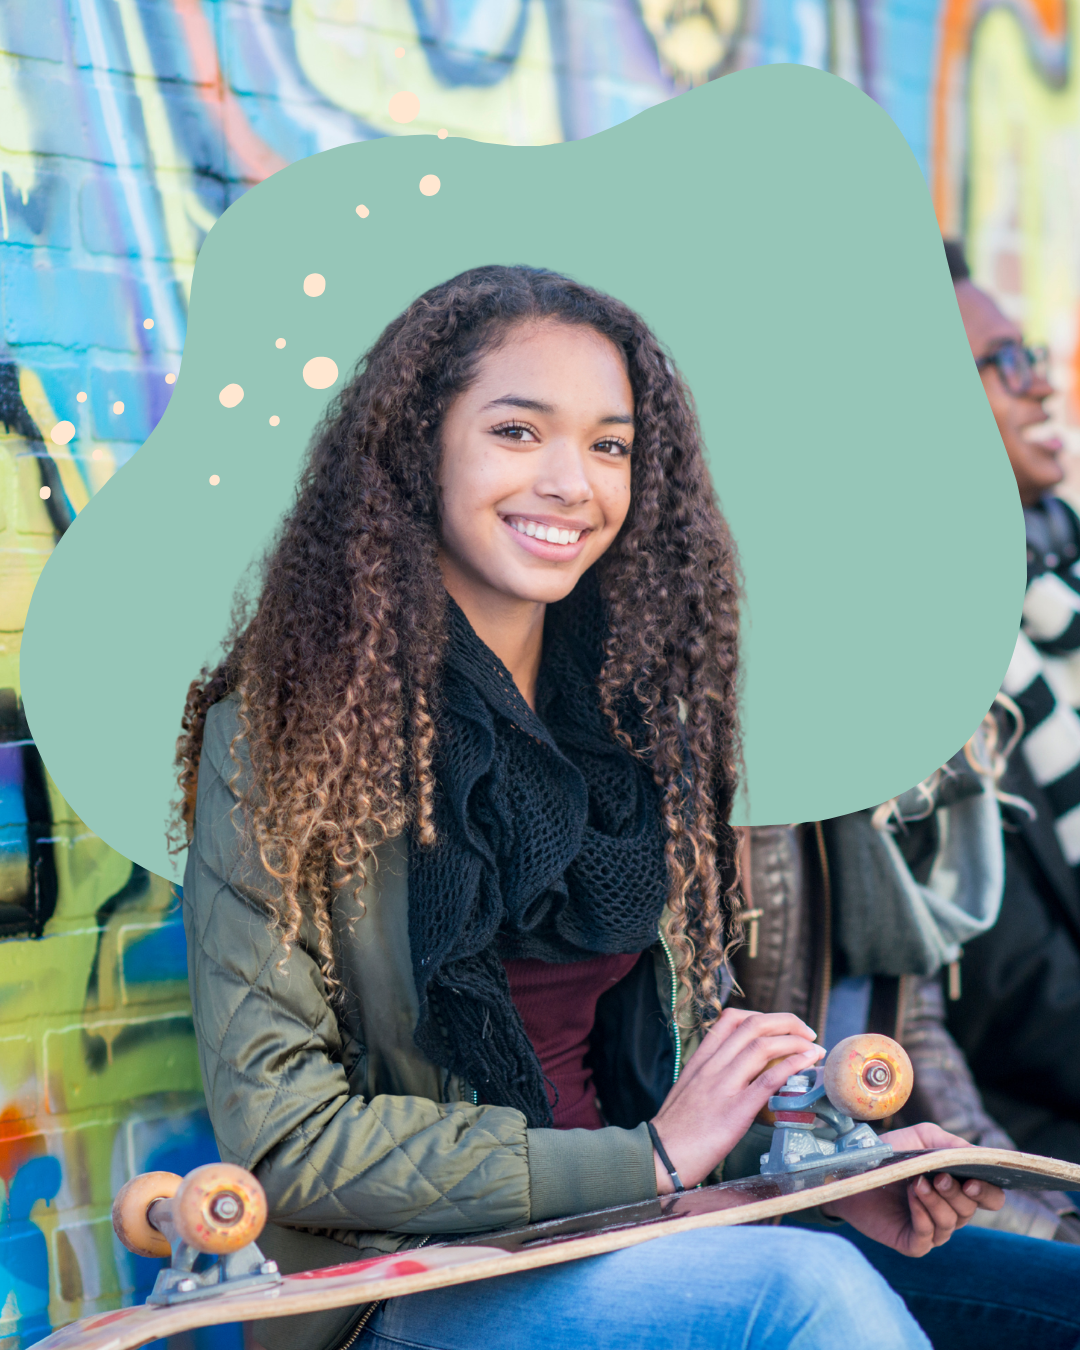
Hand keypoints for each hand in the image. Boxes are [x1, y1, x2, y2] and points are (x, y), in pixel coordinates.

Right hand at [649, 1008, 824, 1192]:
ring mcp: (723, 1086)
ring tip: (813, 1046)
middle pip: (753, 1025)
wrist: (660, 1157)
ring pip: (762, 1046)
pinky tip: (807, 1063)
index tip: (781, 1026)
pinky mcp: (735, 1111)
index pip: (731, 1019)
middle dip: (786, 1022)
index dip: (762, 1015)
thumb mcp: (688, 1090)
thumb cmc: (674, 1130)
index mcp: (701, 1060)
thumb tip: (737, 1073)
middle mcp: (712, 1066)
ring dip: (795, 1041)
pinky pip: (768, 1080)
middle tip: (806, 1032)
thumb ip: (710, 1076)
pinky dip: (792, 1065)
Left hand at [819, 1122, 1004, 1255]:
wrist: (852, 1169)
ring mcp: (932, 1228)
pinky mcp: (912, 1242)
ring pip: (950, 1223)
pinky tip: (911, 1197)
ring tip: (917, 1183)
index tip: (973, 1181)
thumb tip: (977, 1155)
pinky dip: (922, 1215)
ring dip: (936, 1202)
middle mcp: (949, 1210)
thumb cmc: (890, 1152)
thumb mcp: (921, 1139)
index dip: (988, 1192)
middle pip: (970, 1210)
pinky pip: (928, 1236)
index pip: (990, 1197)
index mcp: (957, 1187)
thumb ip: (951, 1144)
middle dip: (957, 1194)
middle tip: (939, 1178)